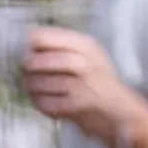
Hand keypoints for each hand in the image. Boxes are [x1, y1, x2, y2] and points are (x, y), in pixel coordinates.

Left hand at [22, 27, 139, 144]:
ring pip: (39, 83)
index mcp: (85, 44)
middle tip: (26, 72)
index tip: (29, 51)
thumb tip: (27, 43)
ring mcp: (80, 86)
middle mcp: (84, 62)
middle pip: (37, 61)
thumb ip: (61, 45)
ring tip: (33, 87)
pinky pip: (45, 103)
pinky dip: (39, 103)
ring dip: (31, 87)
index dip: (30, 46)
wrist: (121, 109)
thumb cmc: (99, 79)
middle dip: (27, 68)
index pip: (42, 37)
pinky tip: (43, 101)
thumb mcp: (88, 53)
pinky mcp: (76, 106)